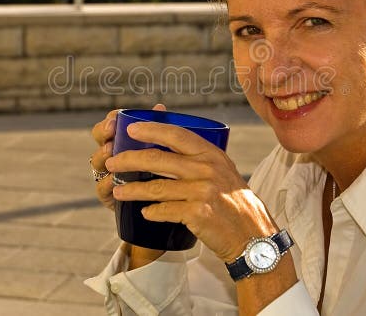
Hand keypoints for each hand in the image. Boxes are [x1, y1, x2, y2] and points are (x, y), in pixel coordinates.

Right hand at [89, 104, 165, 209]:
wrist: (166, 204)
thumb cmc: (162, 171)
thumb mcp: (163, 149)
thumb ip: (159, 129)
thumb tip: (160, 108)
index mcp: (124, 139)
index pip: (111, 123)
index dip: (111, 119)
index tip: (116, 118)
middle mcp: (113, 154)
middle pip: (100, 139)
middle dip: (103, 133)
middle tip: (111, 130)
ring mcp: (108, 174)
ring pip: (98, 161)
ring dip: (102, 155)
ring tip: (110, 150)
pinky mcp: (109, 196)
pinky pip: (102, 188)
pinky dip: (106, 183)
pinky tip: (113, 179)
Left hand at [105, 121, 278, 262]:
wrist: (253, 236)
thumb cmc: (236, 203)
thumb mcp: (224, 172)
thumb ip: (201, 160)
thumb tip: (168, 149)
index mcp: (212, 154)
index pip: (176, 135)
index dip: (151, 129)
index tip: (131, 129)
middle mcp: (207, 169)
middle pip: (159, 159)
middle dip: (130, 159)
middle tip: (112, 162)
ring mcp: (202, 192)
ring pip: (156, 187)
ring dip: (132, 189)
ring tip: (118, 191)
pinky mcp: (197, 214)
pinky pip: (164, 210)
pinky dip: (151, 211)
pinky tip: (144, 212)